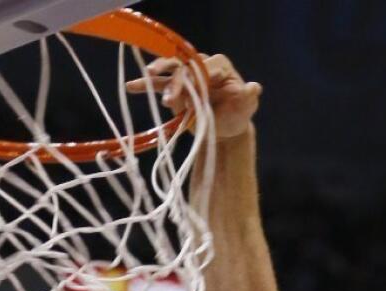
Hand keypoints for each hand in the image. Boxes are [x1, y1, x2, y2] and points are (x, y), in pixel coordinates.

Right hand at [125, 53, 260, 140]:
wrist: (223, 129)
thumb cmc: (237, 116)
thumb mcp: (245, 108)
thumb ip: (248, 98)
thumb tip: (254, 88)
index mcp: (220, 66)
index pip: (206, 66)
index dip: (198, 76)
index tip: (193, 91)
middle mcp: (201, 65)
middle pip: (186, 67)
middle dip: (177, 81)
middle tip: (170, 100)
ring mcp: (187, 75)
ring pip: (170, 70)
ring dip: (158, 75)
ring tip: (147, 77)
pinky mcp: (175, 88)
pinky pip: (159, 84)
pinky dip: (145, 85)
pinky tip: (131, 87)